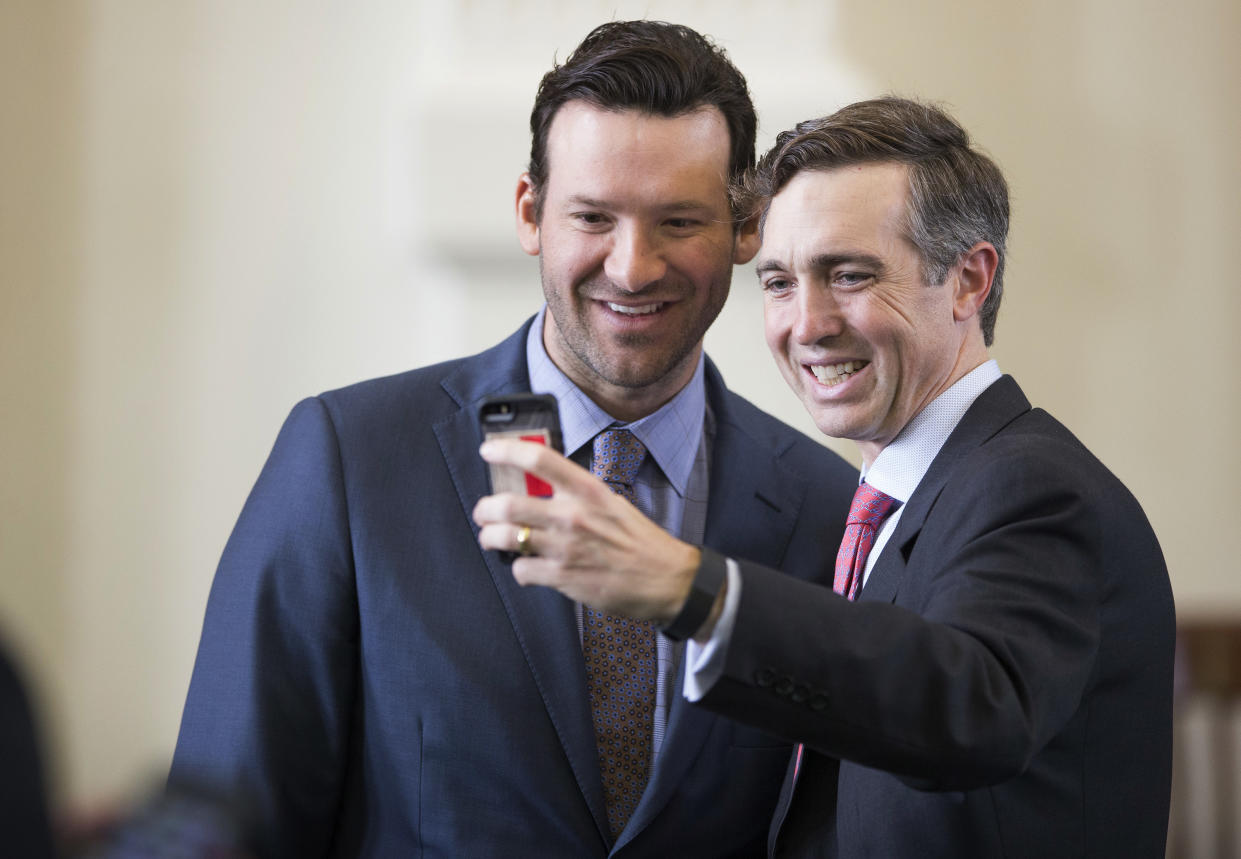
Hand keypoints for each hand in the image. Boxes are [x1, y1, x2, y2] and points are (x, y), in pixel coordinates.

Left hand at [472, 438, 700, 623]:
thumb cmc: (639, 541)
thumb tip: (540, 487)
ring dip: (491, 538)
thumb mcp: (611, 504)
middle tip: (484, 512)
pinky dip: (519, 569)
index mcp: (588, 490)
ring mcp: (567, 547)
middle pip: (509, 504)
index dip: (507, 451)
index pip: (539, 460)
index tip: (489, 451)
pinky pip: (521, 570)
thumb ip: (577, 494)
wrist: (666, 580)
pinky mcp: (563, 578)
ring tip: (492, 539)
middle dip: (486, 509)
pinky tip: (528, 568)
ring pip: (506, 538)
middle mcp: (574, 515)